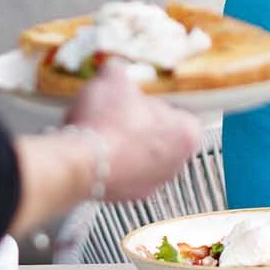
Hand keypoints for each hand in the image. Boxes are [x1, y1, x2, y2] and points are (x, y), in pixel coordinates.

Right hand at [64, 60, 200, 200]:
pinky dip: (112, 164)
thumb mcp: (113, 78)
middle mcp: (177, 163)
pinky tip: (97, 152)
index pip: (174, 111)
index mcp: (187, 133)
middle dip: (138, 126)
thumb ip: (120, 73)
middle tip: (117, 116)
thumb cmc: (107, 124)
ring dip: (124, 146)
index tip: (133, 101)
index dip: (148, 103)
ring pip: (141, 157)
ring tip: (103, 133)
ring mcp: (155, 183)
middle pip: (159, 136)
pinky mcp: (131, 196)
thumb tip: (115, 73)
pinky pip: (124, 175)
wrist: (82, 161)